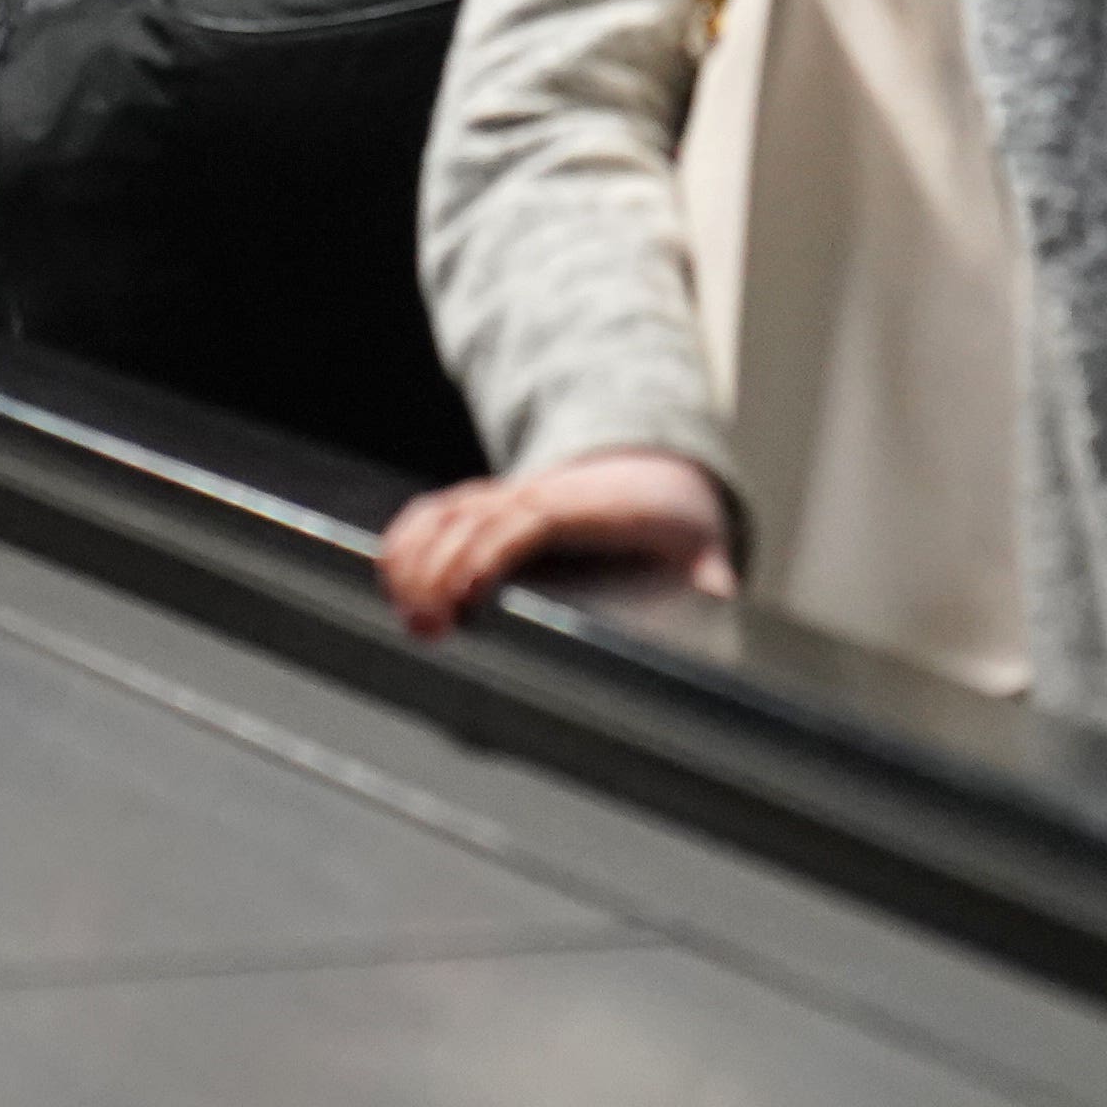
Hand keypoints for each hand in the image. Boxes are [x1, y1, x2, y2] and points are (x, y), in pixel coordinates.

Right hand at [379, 448, 738, 637]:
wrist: (661, 477)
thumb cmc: (678, 529)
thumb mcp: (705, 556)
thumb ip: (709, 583)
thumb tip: (715, 604)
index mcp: (592, 509)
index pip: (531, 520)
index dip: (493, 550)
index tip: (470, 593)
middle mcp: (540, 497)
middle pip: (473, 520)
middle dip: (441, 571)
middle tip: (427, 629)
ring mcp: (507, 499)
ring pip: (446, 514)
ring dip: (418, 560)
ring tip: (408, 617)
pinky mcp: (486, 510)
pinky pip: (434, 514)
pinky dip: (407, 540)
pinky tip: (391, 579)